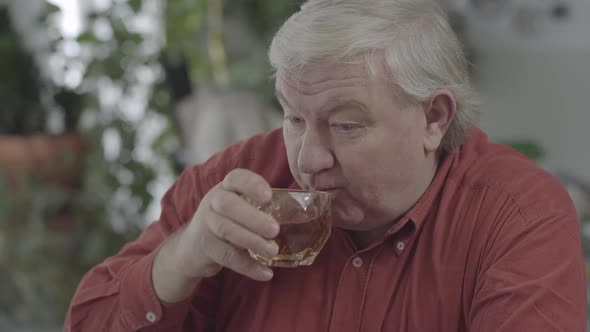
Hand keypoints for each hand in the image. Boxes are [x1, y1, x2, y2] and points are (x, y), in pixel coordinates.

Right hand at [152, 169, 279, 301]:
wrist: (192, 247)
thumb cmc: (229, 221)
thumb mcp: (240, 207)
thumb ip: (262, 206)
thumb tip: (304, 212)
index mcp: (227, 187)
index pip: (236, 178)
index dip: (252, 185)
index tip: (268, 196)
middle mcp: (213, 201)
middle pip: (228, 204)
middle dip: (252, 217)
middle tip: (275, 230)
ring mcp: (206, 223)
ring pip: (226, 230)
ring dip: (252, 241)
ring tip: (273, 250)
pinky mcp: (205, 247)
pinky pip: (226, 256)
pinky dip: (248, 266)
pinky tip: (265, 274)